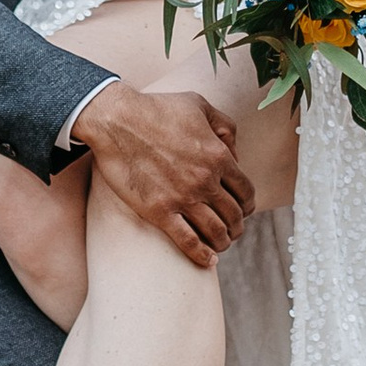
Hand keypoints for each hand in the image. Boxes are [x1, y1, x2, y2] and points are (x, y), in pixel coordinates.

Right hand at [71, 85, 252, 268]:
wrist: (117, 121)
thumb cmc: (156, 109)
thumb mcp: (199, 105)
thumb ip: (224, 125)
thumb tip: (235, 151)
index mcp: (218, 156)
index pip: (245, 190)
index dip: (248, 204)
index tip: (243, 210)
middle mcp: (206, 181)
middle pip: (234, 215)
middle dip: (237, 226)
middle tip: (234, 230)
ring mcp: (183, 198)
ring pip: (216, 232)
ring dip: (223, 242)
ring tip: (221, 245)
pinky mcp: (160, 212)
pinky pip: (188, 241)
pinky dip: (201, 255)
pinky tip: (207, 260)